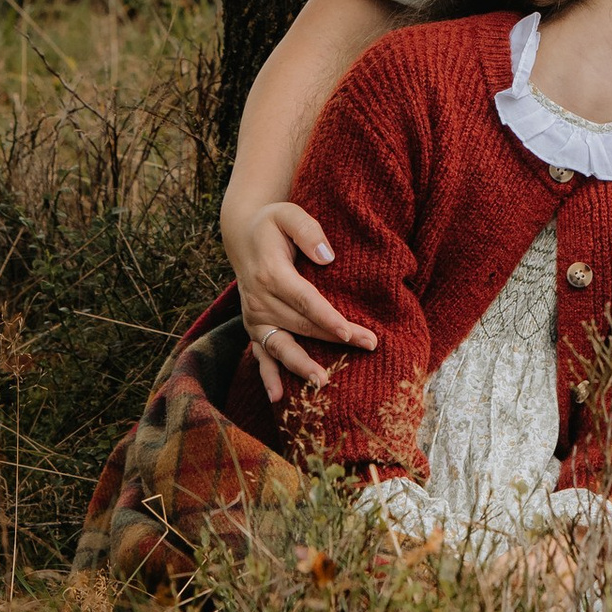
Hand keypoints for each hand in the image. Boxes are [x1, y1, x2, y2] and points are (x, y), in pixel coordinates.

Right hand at [222, 192, 376, 398]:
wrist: (243, 236)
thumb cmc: (273, 223)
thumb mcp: (288, 213)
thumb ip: (308, 230)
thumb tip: (327, 257)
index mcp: (271, 273)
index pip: (304, 300)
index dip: (327, 317)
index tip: (349, 332)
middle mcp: (260, 300)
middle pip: (301, 325)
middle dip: (334, 338)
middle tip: (369, 346)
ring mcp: (255, 318)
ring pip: (282, 346)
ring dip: (301, 365)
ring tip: (323, 382)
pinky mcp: (254, 328)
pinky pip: (260, 355)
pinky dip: (268, 376)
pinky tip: (278, 398)